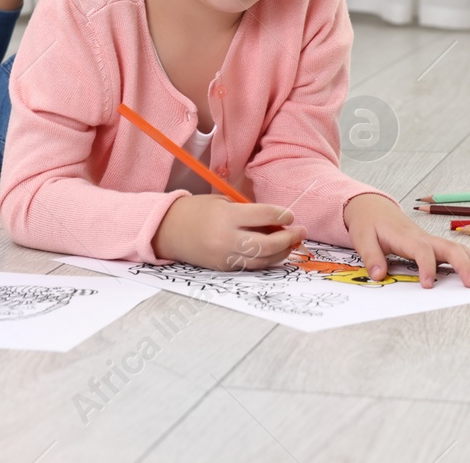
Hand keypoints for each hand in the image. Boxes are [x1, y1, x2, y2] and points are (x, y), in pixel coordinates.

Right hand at [152, 194, 307, 271]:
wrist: (169, 230)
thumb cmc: (197, 211)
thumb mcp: (222, 202)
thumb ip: (248, 211)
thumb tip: (277, 222)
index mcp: (226, 217)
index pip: (264, 216)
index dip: (282, 216)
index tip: (289, 215)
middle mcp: (226, 239)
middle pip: (268, 243)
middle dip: (289, 238)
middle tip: (300, 231)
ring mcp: (225, 257)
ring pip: (263, 259)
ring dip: (282, 252)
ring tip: (293, 243)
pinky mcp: (224, 268)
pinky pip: (252, 265)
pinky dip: (267, 259)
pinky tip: (276, 252)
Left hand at [343, 193, 469, 287]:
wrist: (372, 207)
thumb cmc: (368, 222)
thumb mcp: (362, 238)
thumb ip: (371, 256)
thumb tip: (378, 275)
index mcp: (405, 236)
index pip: (422, 250)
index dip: (427, 267)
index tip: (428, 285)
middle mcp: (422, 236)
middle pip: (449, 247)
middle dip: (464, 265)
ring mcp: (429, 240)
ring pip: (457, 247)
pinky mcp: (432, 244)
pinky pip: (453, 251)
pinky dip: (469, 261)